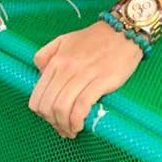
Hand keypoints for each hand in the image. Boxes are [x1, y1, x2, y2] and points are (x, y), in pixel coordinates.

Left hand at [30, 22, 143, 138]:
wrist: (124, 30)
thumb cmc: (95, 39)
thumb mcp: (64, 40)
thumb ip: (46, 55)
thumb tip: (39, 74)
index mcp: (55, 62)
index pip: (37, 97)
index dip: (41, 114)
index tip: (51, 119)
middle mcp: (66, 68)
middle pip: (48, 107)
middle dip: (53, 123)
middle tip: (62, 128)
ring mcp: (83, 74)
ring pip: (62, 109)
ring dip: (64, 126)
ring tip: (71, 130)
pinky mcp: (100, 81)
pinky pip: (80, 107)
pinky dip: (76, 121)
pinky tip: (79, 126)